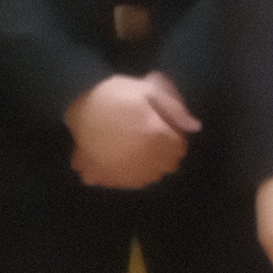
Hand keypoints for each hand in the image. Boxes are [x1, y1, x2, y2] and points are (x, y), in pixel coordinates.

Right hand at [65, 72, 194, 189]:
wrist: (76, 101)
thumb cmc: (115, 93)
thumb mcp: (148, 90)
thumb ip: (174, 109)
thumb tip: (196, 127)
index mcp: (155, 134)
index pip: (179, 148)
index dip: (176, 137)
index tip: (168, 128)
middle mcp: (142, 156)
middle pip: (167, 165)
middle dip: (166, 153)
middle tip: (154, 138)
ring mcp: (124, 168)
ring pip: (150, 177)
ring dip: (150, 165)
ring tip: (138, 148)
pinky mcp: (107, 175)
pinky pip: (128, 182)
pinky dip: (131, 174)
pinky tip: (124, 159)